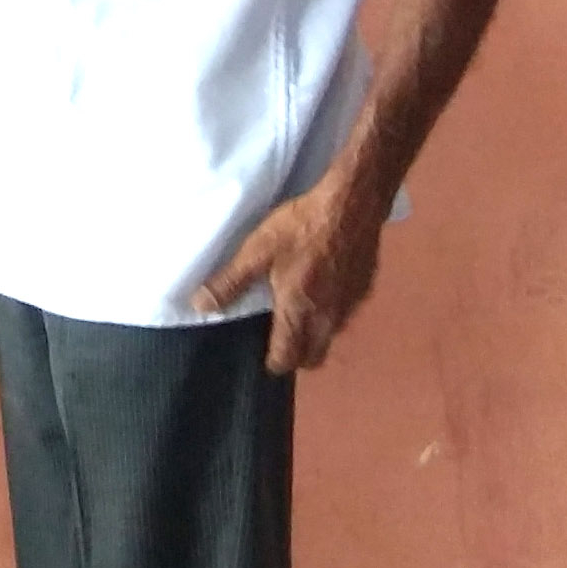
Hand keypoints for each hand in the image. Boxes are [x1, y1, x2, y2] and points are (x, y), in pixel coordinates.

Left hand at [193, 179, 384, 373]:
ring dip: (315, 335)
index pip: (288, 358)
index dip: (274, 362)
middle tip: (279, 338)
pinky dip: (332, 313)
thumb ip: (230, 282)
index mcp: (299, 311)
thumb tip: (201, 307)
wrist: (352, 204)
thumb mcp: (256, 251)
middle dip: (297, 356)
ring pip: (332, 336)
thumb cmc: (300, 228)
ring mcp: (351, 305)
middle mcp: (329, 318)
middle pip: (315, 356)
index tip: (262, 356)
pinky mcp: (365, 288)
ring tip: (297, 314)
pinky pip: (346, 314)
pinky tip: (321, 288)